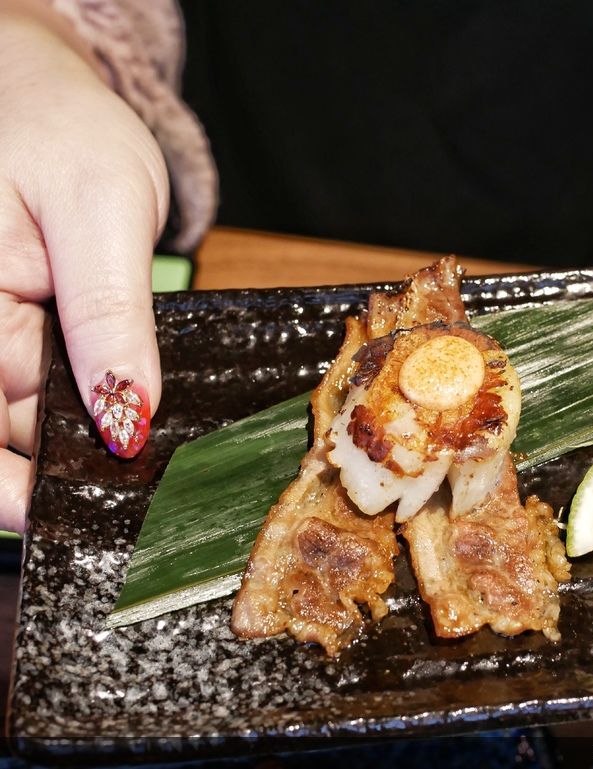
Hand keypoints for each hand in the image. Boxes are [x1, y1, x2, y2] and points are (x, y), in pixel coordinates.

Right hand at [0, 4, 168, 530]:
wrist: (45, 91)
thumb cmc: (58, 127)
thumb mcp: (98, 208)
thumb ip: (107, 313)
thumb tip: (125, 414)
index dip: (11, 486)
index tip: (61, 520)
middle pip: (5, 431)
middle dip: (66, 461)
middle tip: (138, 492)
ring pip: (34, 418)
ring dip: (88, 436)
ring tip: (149, 449)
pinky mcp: (21, 335)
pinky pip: (55, 388)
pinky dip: (96, 402)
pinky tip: (133, 407)